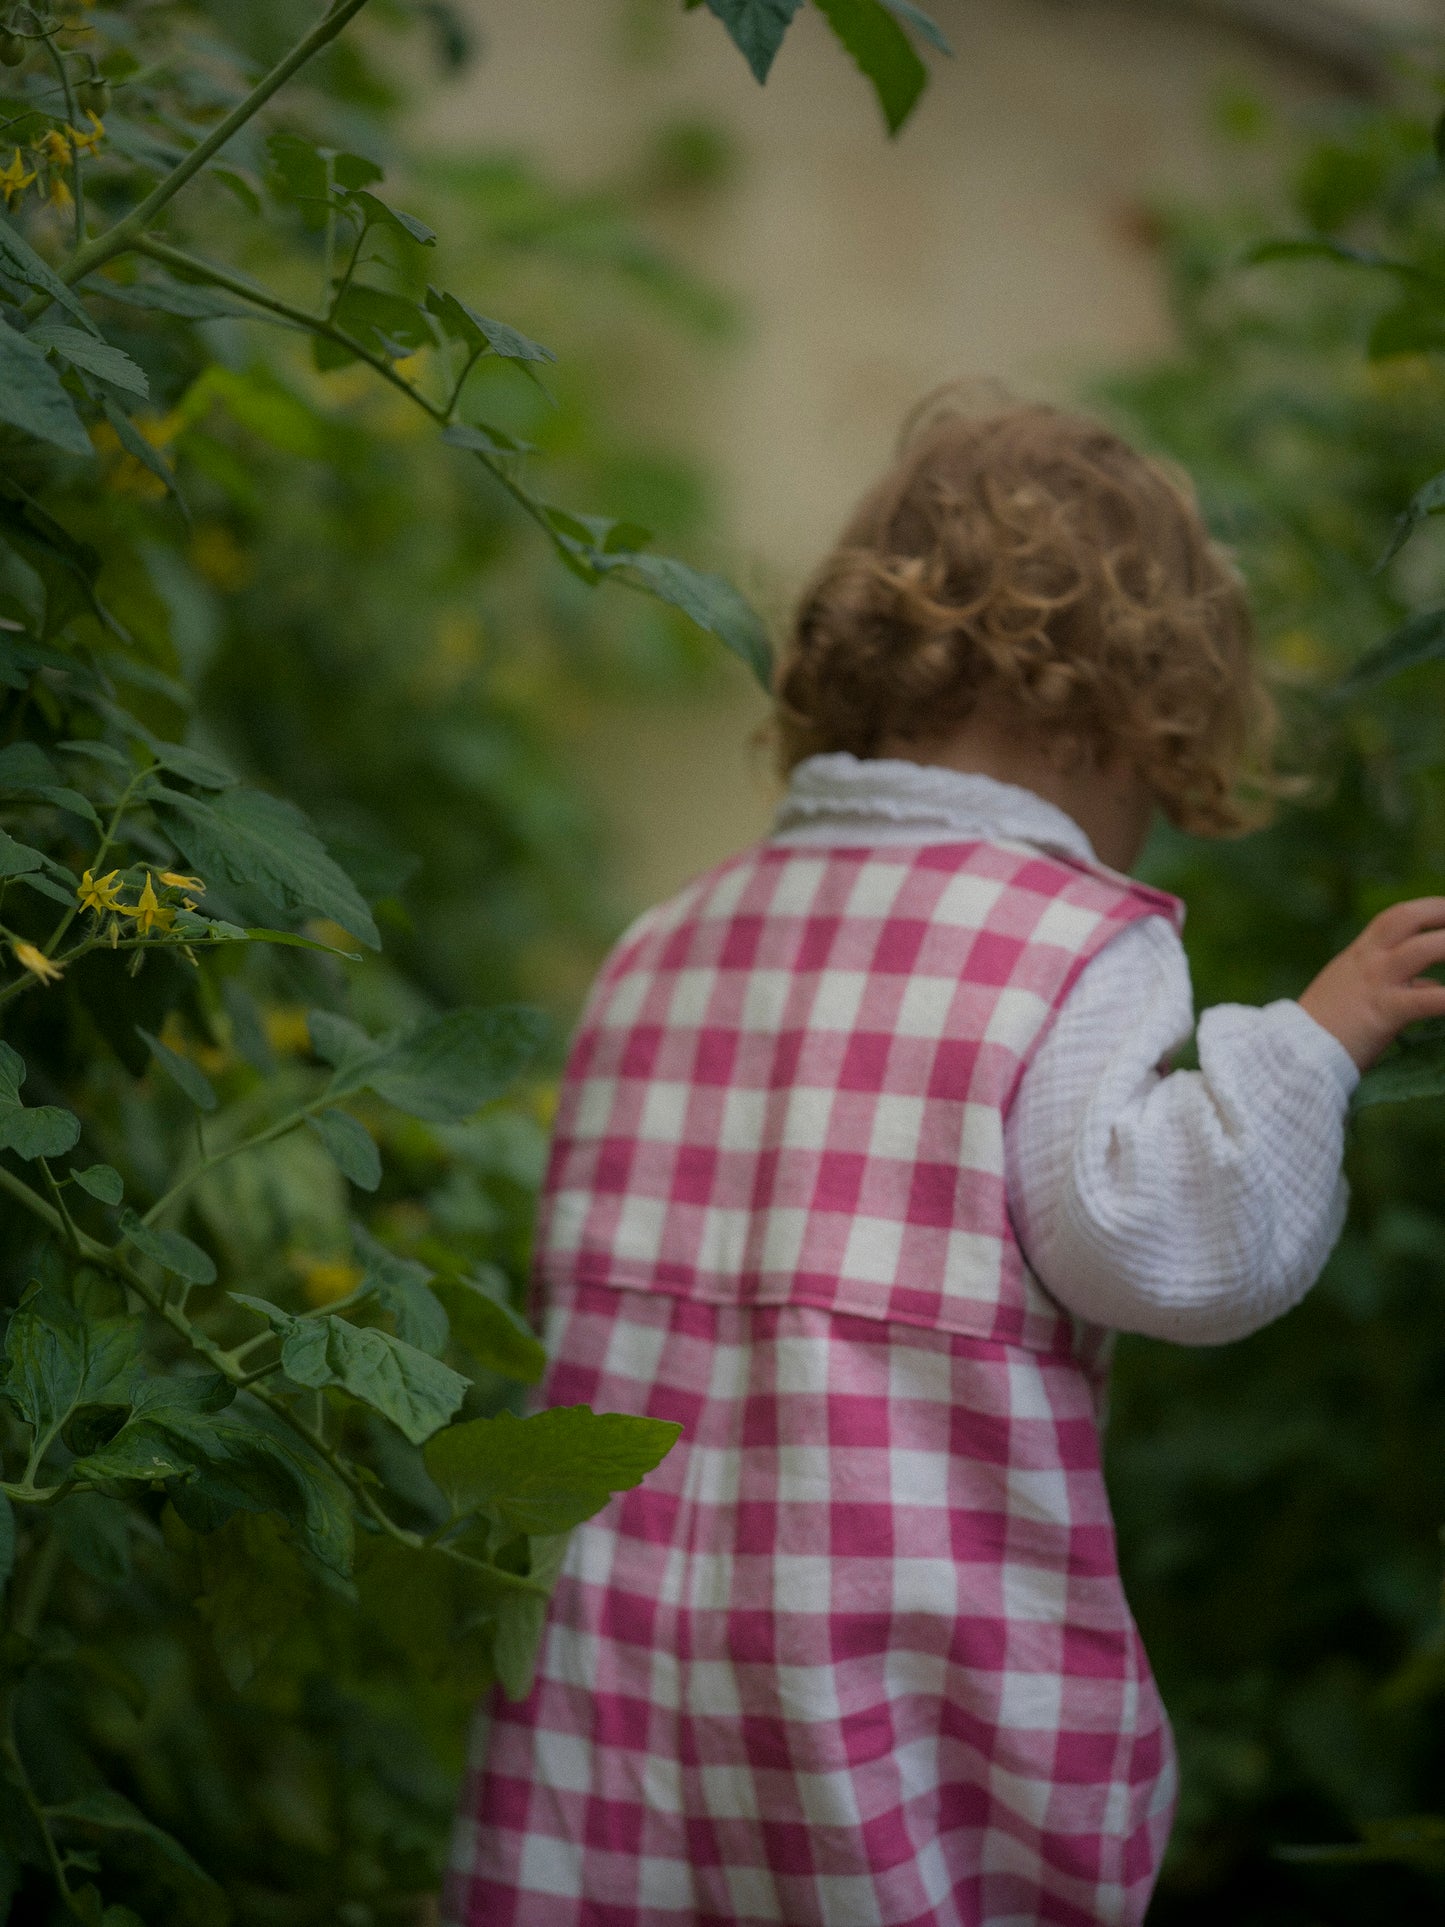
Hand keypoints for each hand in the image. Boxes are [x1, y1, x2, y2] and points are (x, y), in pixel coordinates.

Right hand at [1298, 897, 1444, 1069]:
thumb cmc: (1322, 1030)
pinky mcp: (1384, 1012)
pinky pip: (1430, 1000)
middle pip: (1407, 917)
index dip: (1428, 909)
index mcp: (1358, 955)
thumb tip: (1429, 987)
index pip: (1396, 918)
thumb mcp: (1353, 995)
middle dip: (1442, 911)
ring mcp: (1375, 983)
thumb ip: (1391, 985)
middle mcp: (1367, 960)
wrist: (1290, 1053)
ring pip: (1424, 948)